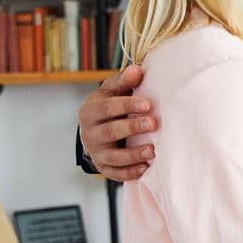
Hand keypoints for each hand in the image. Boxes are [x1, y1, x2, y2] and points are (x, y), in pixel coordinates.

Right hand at [79, 65, 155, 181]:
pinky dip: (130, 172)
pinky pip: (115, 172)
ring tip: (152, 150)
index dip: (127, 105)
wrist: (95, 130)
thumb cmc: (109, 107)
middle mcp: (90, 133)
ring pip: (113, 156)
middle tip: (153, 124)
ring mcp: (96, 152)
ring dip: (133, 154)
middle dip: (132, 128)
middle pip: (110, 131)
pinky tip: (145, 168)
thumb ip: (123, 82)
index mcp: (90, 111)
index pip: (107, 107)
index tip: (147, 104)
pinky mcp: (104, 166)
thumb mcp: (111, 92)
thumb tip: (137, 70)